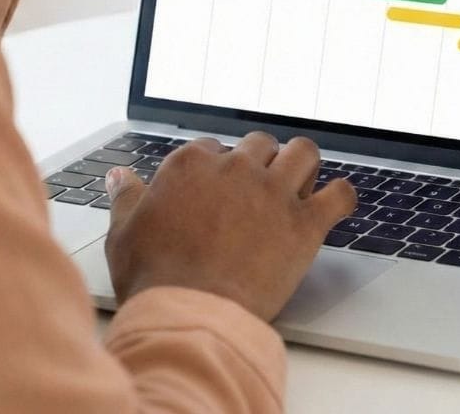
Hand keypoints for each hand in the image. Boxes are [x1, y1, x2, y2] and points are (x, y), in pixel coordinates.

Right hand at [104, 133, 356, 321]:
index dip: (219, 169)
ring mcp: (274, 192)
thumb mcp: (125, 233)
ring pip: (304, 153)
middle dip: (261, 163)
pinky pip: (339, 194)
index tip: (220, 189)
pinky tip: (335, 204)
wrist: (191, 314)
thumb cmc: (156, 278)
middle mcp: (237, 168)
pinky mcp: (304, 223)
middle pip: (260, 144)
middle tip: (259, 190)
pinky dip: (341, 197)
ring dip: (303, 166)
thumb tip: (118, 177)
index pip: (214, 148)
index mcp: (192, 165)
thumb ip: (126, 198)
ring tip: (299, 184)